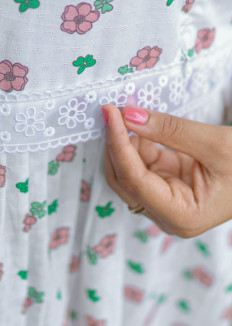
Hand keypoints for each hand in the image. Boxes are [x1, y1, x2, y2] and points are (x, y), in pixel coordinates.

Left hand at [103, 104, 231, 237]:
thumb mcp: (215, 144)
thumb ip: (169, 130)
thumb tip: (130, 115)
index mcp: (181, 216)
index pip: (134, 180)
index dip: (118, 145)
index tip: (110, 114)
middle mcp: (167, 215)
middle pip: (123, 180)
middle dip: (116, 144)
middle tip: (112, 109)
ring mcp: (165, 202)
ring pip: (127, 172)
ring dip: (124, 142)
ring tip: (127, 111)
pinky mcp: (166, 185)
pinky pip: (140, 164)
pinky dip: (136, 142)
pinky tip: (139, 123)